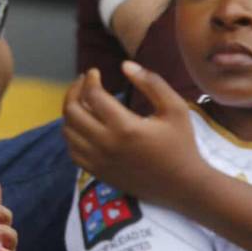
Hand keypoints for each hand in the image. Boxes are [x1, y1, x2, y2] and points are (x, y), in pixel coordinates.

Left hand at [61, 63, 207, 211]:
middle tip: (82, 83)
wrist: (183, 186)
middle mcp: (106, 145)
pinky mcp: (98, 172)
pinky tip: (83, 125)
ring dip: (71, 112)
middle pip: (72, 112)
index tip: (94, 72)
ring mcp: (99, 161)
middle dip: (74, 91)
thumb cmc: (181, 144)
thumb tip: (125, 65)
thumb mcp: (175, 108)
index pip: (92, 95)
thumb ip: (151, 83)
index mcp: (125, 127)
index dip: (89, 79)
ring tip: (82, 101)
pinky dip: (72, 134)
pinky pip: (72, 150)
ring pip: (68, 131)